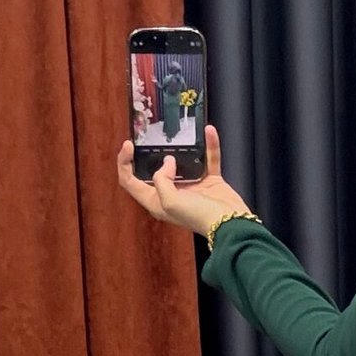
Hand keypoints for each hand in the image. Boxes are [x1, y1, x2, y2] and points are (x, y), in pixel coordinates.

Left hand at [116, 125, 252, 235]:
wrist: (230, 224)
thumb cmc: (199, 218)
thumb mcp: (170, 201)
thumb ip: (161, 179)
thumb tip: (168, 162)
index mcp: (156, 201)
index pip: (130, 182)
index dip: (124, 164)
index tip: (129, 145)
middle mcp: (172, 193)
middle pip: (154, 169)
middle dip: (150, 152)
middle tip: (149, 134)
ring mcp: (192, 185)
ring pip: (182, 160)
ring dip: (182, 146)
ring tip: (177, 131)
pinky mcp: (210, 180)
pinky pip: (208, 158)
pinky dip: (210, 145)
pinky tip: (209, 132)